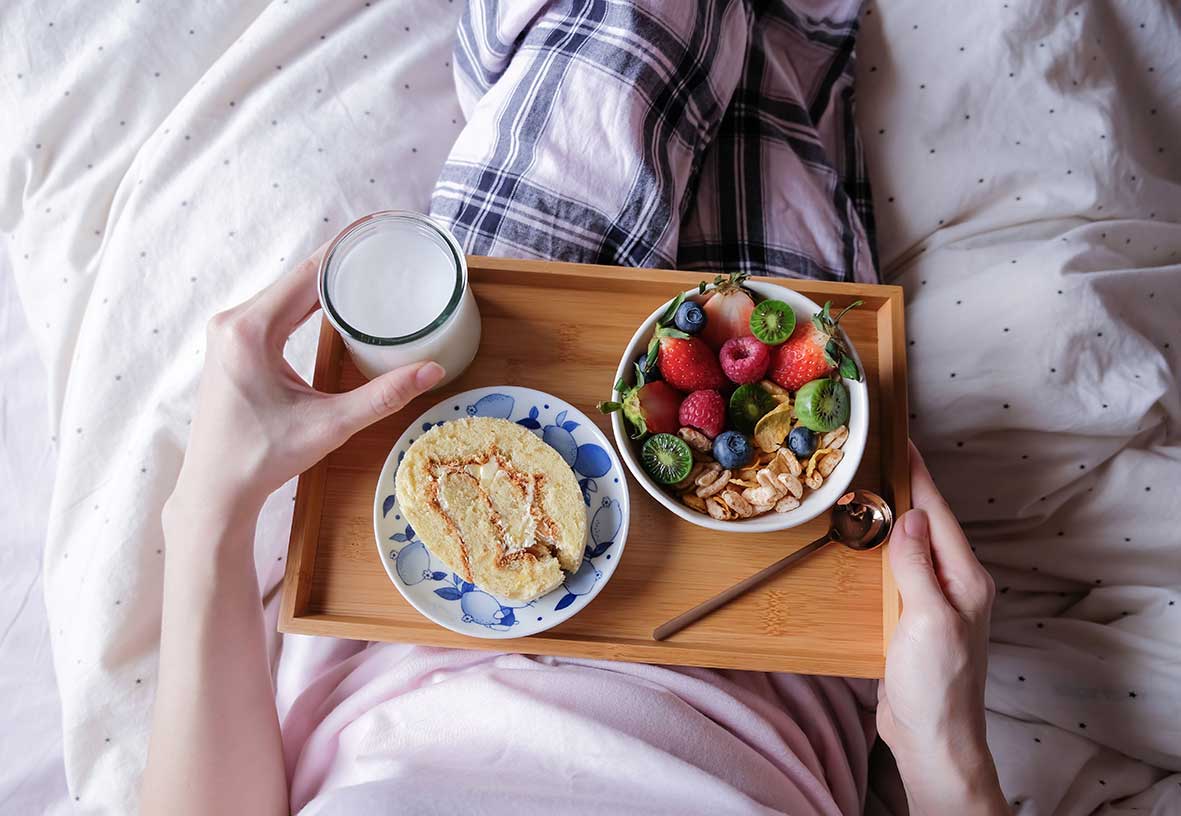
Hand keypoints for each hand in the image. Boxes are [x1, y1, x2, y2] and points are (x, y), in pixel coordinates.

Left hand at [167, 245, 444, 524]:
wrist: (216, 489)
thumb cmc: (263, 458)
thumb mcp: (330, 425)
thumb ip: (384, 396)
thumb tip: (433, 371)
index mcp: (250, 330)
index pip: (308, 276)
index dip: (345, 250)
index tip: (377, 228)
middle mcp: (233, 322)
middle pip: (298, 280)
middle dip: (342, 263)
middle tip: (384, 247)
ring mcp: (229, 333)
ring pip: (286, 294)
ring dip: (324, 282)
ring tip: (367, 268)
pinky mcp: (232, 347)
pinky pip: (276, 310)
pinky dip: (307, 302)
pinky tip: (335, 300)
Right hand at [877, 442, 1005, 813]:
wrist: (932, 740)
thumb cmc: (936, 685)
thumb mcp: (927, 619)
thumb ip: (917, 566)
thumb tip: (908, 516)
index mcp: (965, 579)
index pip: (939, 515)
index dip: (920, 477)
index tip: (902, 442)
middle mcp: (954, 584)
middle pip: (927, 525)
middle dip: (905, 489)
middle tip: (875, 456)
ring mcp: (934, 602)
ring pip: (911, 546)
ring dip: (891, 517)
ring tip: (865, 488)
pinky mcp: (913, 619)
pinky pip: (899, 572)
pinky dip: (882, 549)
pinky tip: (865, 544)